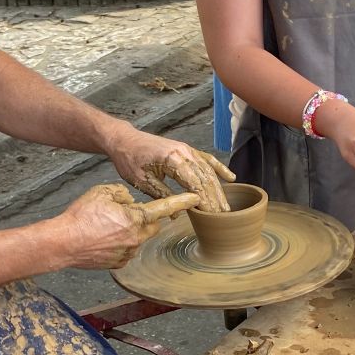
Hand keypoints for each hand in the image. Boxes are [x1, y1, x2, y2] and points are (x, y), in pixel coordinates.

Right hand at [56, 184, 199, 269]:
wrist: (63, 242)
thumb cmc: (81, 216)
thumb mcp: (102, 192)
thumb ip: (122, 193)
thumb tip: (129, 201)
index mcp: (136, 218)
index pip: (165, 208)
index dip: (182, 202)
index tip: (196, 199)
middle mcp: (136, 238)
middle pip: (153, 226)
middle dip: (147, 219)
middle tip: (127, 212)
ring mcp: (128, 253)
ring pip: (139, 239)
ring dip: (131, 231)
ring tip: (108, 226)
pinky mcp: (119, 264)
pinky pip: (127, 251)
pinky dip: (121, 244)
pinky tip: (104, 239)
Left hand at [108, 127, 234, 211]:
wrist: (124, 140)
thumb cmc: (129, 160)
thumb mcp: (143, 182)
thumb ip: (163, 196)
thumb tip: (177, 213)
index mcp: (172, 160)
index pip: (195, 184)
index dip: (205, 200)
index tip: (212, 215)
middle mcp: (183, 152)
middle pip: (205, 178)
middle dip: (214, 198)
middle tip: (223, 215)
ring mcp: (186, 149)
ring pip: (208, 170)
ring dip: (218, 188)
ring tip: (225, 205)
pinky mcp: (185, 149)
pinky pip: (206, 159)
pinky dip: (218, 168)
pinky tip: (230, 178)